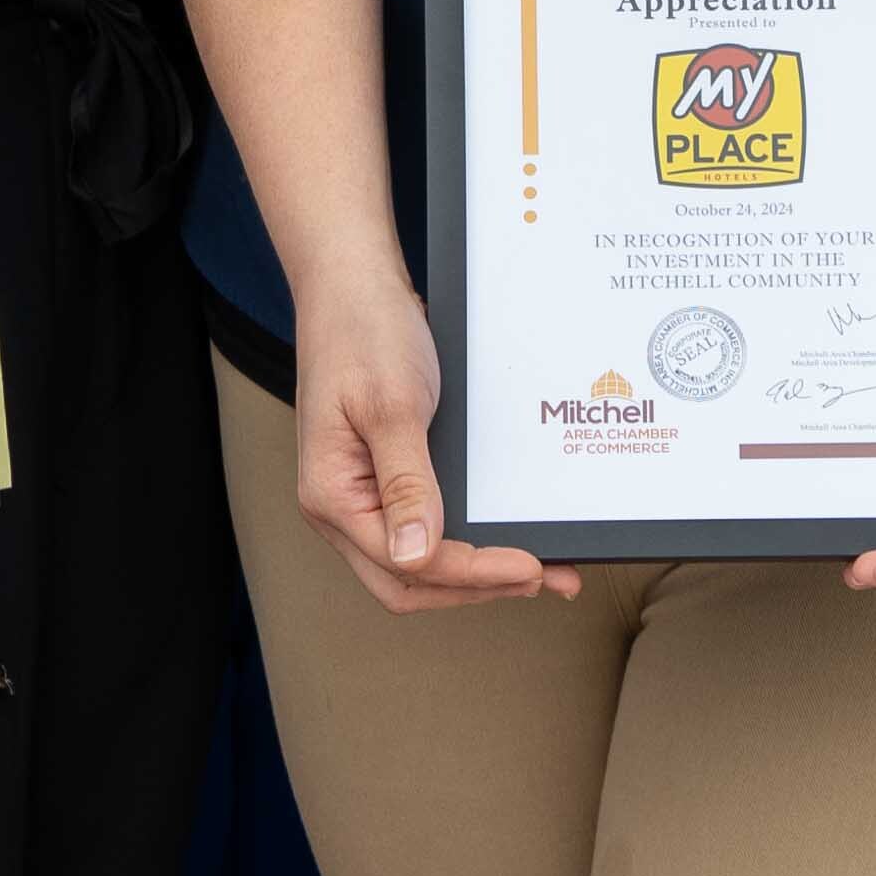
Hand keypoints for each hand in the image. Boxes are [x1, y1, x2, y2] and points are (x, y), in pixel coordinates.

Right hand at [286, 258, 561, 610]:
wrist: (351, 287)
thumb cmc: (363, 335)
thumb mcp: (392, 406)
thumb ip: (405, 483)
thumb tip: (416, 555)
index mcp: (331, 495)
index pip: (406, 564)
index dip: (472, 573)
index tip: (529, 566)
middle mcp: (340, 508)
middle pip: (408, 583)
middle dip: (477, 588)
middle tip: (544, 577)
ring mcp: (361, 497)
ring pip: (416, 566)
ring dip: (474, 574)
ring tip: (537, 569)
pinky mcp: (383, 481)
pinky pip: (422, 530)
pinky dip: (463, 542)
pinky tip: (501, 536)